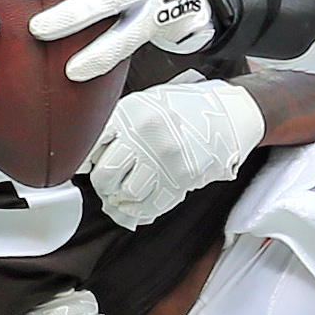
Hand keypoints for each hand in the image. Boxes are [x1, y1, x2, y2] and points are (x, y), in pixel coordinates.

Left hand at [83, 73, 264, 227]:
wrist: (228, 113)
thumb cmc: (185, 108)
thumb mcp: (145, 103)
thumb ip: (118, 126)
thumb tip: (89, 158)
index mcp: (131, 112)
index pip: (91, 146)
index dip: (87, 161)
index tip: (88, 166)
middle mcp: (145, 136)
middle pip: (105, 174)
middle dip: (103, 183)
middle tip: (108, 183)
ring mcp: (163, 159)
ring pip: (125, 193)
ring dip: (121, 199)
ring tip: (124, 194)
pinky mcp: (181, 178)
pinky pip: (150, 206)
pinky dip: (140, 211)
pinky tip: (139, 205)